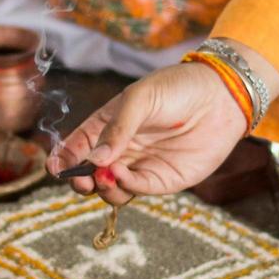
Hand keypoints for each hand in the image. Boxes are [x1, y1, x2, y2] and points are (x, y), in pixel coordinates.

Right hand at [46, 62, 249, 205]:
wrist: (222, 96)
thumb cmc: (178, 88)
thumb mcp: (141, 99)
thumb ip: (117, 128)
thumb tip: (96, 160)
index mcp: (108, 126)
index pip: (76, 147)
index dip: (62, 160)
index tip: (56, 167)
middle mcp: (120, 149)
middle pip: (89, 174)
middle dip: (79, 180)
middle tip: (81, 179)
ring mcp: (141, 166)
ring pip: (110, 189)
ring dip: (102, 188)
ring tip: (105, 176)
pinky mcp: (163, 179)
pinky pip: (136, 190)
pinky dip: (125, 186)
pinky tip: (123, 175)